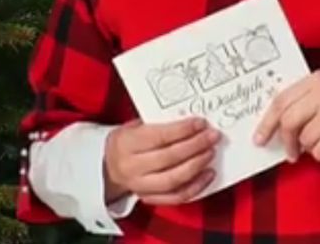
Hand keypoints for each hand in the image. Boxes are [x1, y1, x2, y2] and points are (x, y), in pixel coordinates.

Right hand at [103, 117, 221, 205]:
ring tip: (210, 152)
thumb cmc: (125, 143)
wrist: (107, 167)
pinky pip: (176, 197)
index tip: (200, 123)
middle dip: (195, 146)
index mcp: (125, 144)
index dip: (182, 130)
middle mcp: (131, 167)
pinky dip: (195, 187)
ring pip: (174, 179)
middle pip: (169, 158)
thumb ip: (157, 123)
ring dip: (197, 165)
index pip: (158, 137)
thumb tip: (188, 120)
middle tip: (211, 136)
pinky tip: (207, 174)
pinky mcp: (150, 199)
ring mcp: (140, 186)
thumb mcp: (132, 127)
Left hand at [252, 70, 319, 163]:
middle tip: (291, 152)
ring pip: (304, 139)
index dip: (267, 121)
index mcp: (318, 79)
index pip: (281, 99)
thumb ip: (304, 103)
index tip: (259, 137)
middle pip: (288, 120)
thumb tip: (273, 124)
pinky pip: (319, 152)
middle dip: (287, 141)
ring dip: (312, 148)